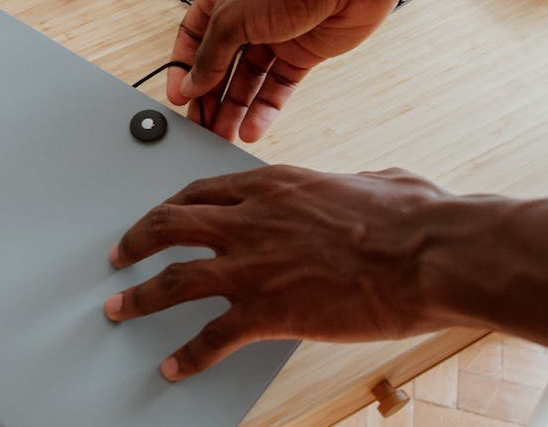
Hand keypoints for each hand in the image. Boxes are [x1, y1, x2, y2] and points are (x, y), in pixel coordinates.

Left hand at [103, 165, 452, 380]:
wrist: (429, 254)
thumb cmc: (414, 218)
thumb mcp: (376, 181)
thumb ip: (353, 184)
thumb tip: (367, 184)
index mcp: (273, 185)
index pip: (200, 192)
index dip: (170, 207)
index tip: (157, 218)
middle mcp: (251, 220)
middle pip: (168, 225)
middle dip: (135, 241)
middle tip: (119, 256)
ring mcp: (253, 266)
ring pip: (172, 279)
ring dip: (139, 297)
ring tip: (118, 309)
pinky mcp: (267, 311)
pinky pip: (211, 337)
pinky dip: (187, 355)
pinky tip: (173, 366)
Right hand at [167, 0, 403, 141]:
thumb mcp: (233, 15)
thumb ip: (210, 55)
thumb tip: (192, 85)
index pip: (193, 37)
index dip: (183, 67)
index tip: (178, 97)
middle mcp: (248, 14)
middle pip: (220, 63)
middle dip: (209, 96)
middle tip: (200, 125)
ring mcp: (277, 34)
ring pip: (248, 80)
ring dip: (234, 109)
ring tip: (222, 136)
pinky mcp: (304, 53)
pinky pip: (278, 87)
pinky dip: (265, 109)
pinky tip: (252, 129)